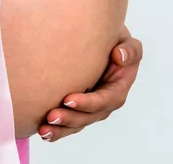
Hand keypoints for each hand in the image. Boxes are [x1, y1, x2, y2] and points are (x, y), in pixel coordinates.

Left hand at [38, 24, 142, 141]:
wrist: (95, 42)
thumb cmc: (111, 41)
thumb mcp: (125, 42)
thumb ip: (129, 50)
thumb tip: (120, 56)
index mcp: (118, 87)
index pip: (106, 99)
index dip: (88, 102)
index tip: (68, 99)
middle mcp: (104, 102)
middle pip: (89, 116)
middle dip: (70, 118)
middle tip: (51, 116)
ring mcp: (90, 108)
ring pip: (77, 124)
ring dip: (61, 129)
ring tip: (43, 129)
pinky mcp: (76, 109)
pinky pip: (67, 124)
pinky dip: (56, 130)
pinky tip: (42, 132)